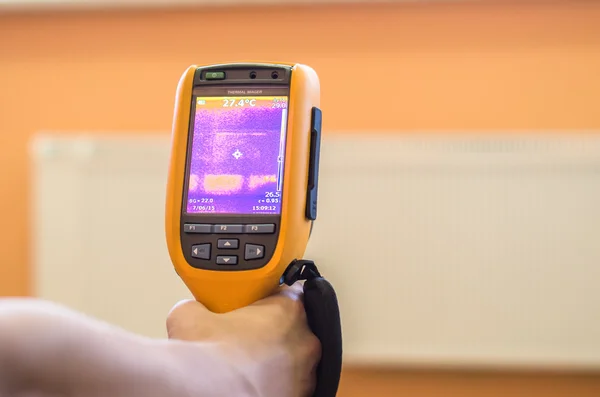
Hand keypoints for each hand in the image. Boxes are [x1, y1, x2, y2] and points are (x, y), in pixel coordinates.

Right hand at [166, 283, 320, 396]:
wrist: (209, 391)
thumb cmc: (207, 357)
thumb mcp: (189, 315)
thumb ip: (199, 305)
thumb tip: (193, 309)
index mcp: (288, 310)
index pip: (290, 293)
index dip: (271, 301)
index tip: (255, 307)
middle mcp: (305, 341)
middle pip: (294, 329)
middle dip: (273, 334)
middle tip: (246, 339)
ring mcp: (306, 374)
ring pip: (294, 361)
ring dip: (276, 362)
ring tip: (248, 366)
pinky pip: (290, 387)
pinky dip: (275, 386)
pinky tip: (253, 384)